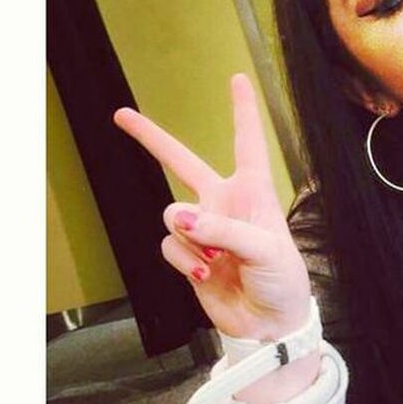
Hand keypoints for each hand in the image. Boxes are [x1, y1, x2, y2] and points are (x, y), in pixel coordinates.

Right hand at [114, 74, 311, 341]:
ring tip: (218, 262)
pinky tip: (205, 274)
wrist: (269, 324)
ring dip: (192, 239)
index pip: (247, 144)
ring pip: (173, 216)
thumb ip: (224, 231)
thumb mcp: (265, 250)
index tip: (237, 79)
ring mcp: (204, 230)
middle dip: (151, 140)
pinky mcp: (188, 255)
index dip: (243, 111)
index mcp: (254, 193)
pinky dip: (184, 260)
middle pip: (182, 163)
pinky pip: (170, 246)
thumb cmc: (282, 281)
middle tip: (120, 115)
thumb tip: (181, 219)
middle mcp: (225, 205)